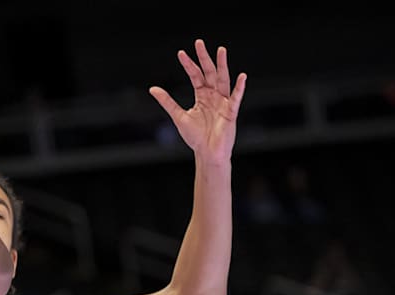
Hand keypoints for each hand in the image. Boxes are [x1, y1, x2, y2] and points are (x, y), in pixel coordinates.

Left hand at [149, 39, 246, 163]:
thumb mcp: (178, 116)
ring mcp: (223, 102)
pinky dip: (239, 88)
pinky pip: (235, 98)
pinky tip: (241, 76)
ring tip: (220, 50)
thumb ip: (167, 101)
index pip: (195, 76)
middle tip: (199, 42)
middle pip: (209, 73)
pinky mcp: (231, 112)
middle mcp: (213, 96)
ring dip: (222, 65)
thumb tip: (153, 88)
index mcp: (202, 96)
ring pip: (223, 79)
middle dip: (204, 58)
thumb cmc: (195, 137)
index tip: (180, 53)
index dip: (188, 65)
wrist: (207, 153)